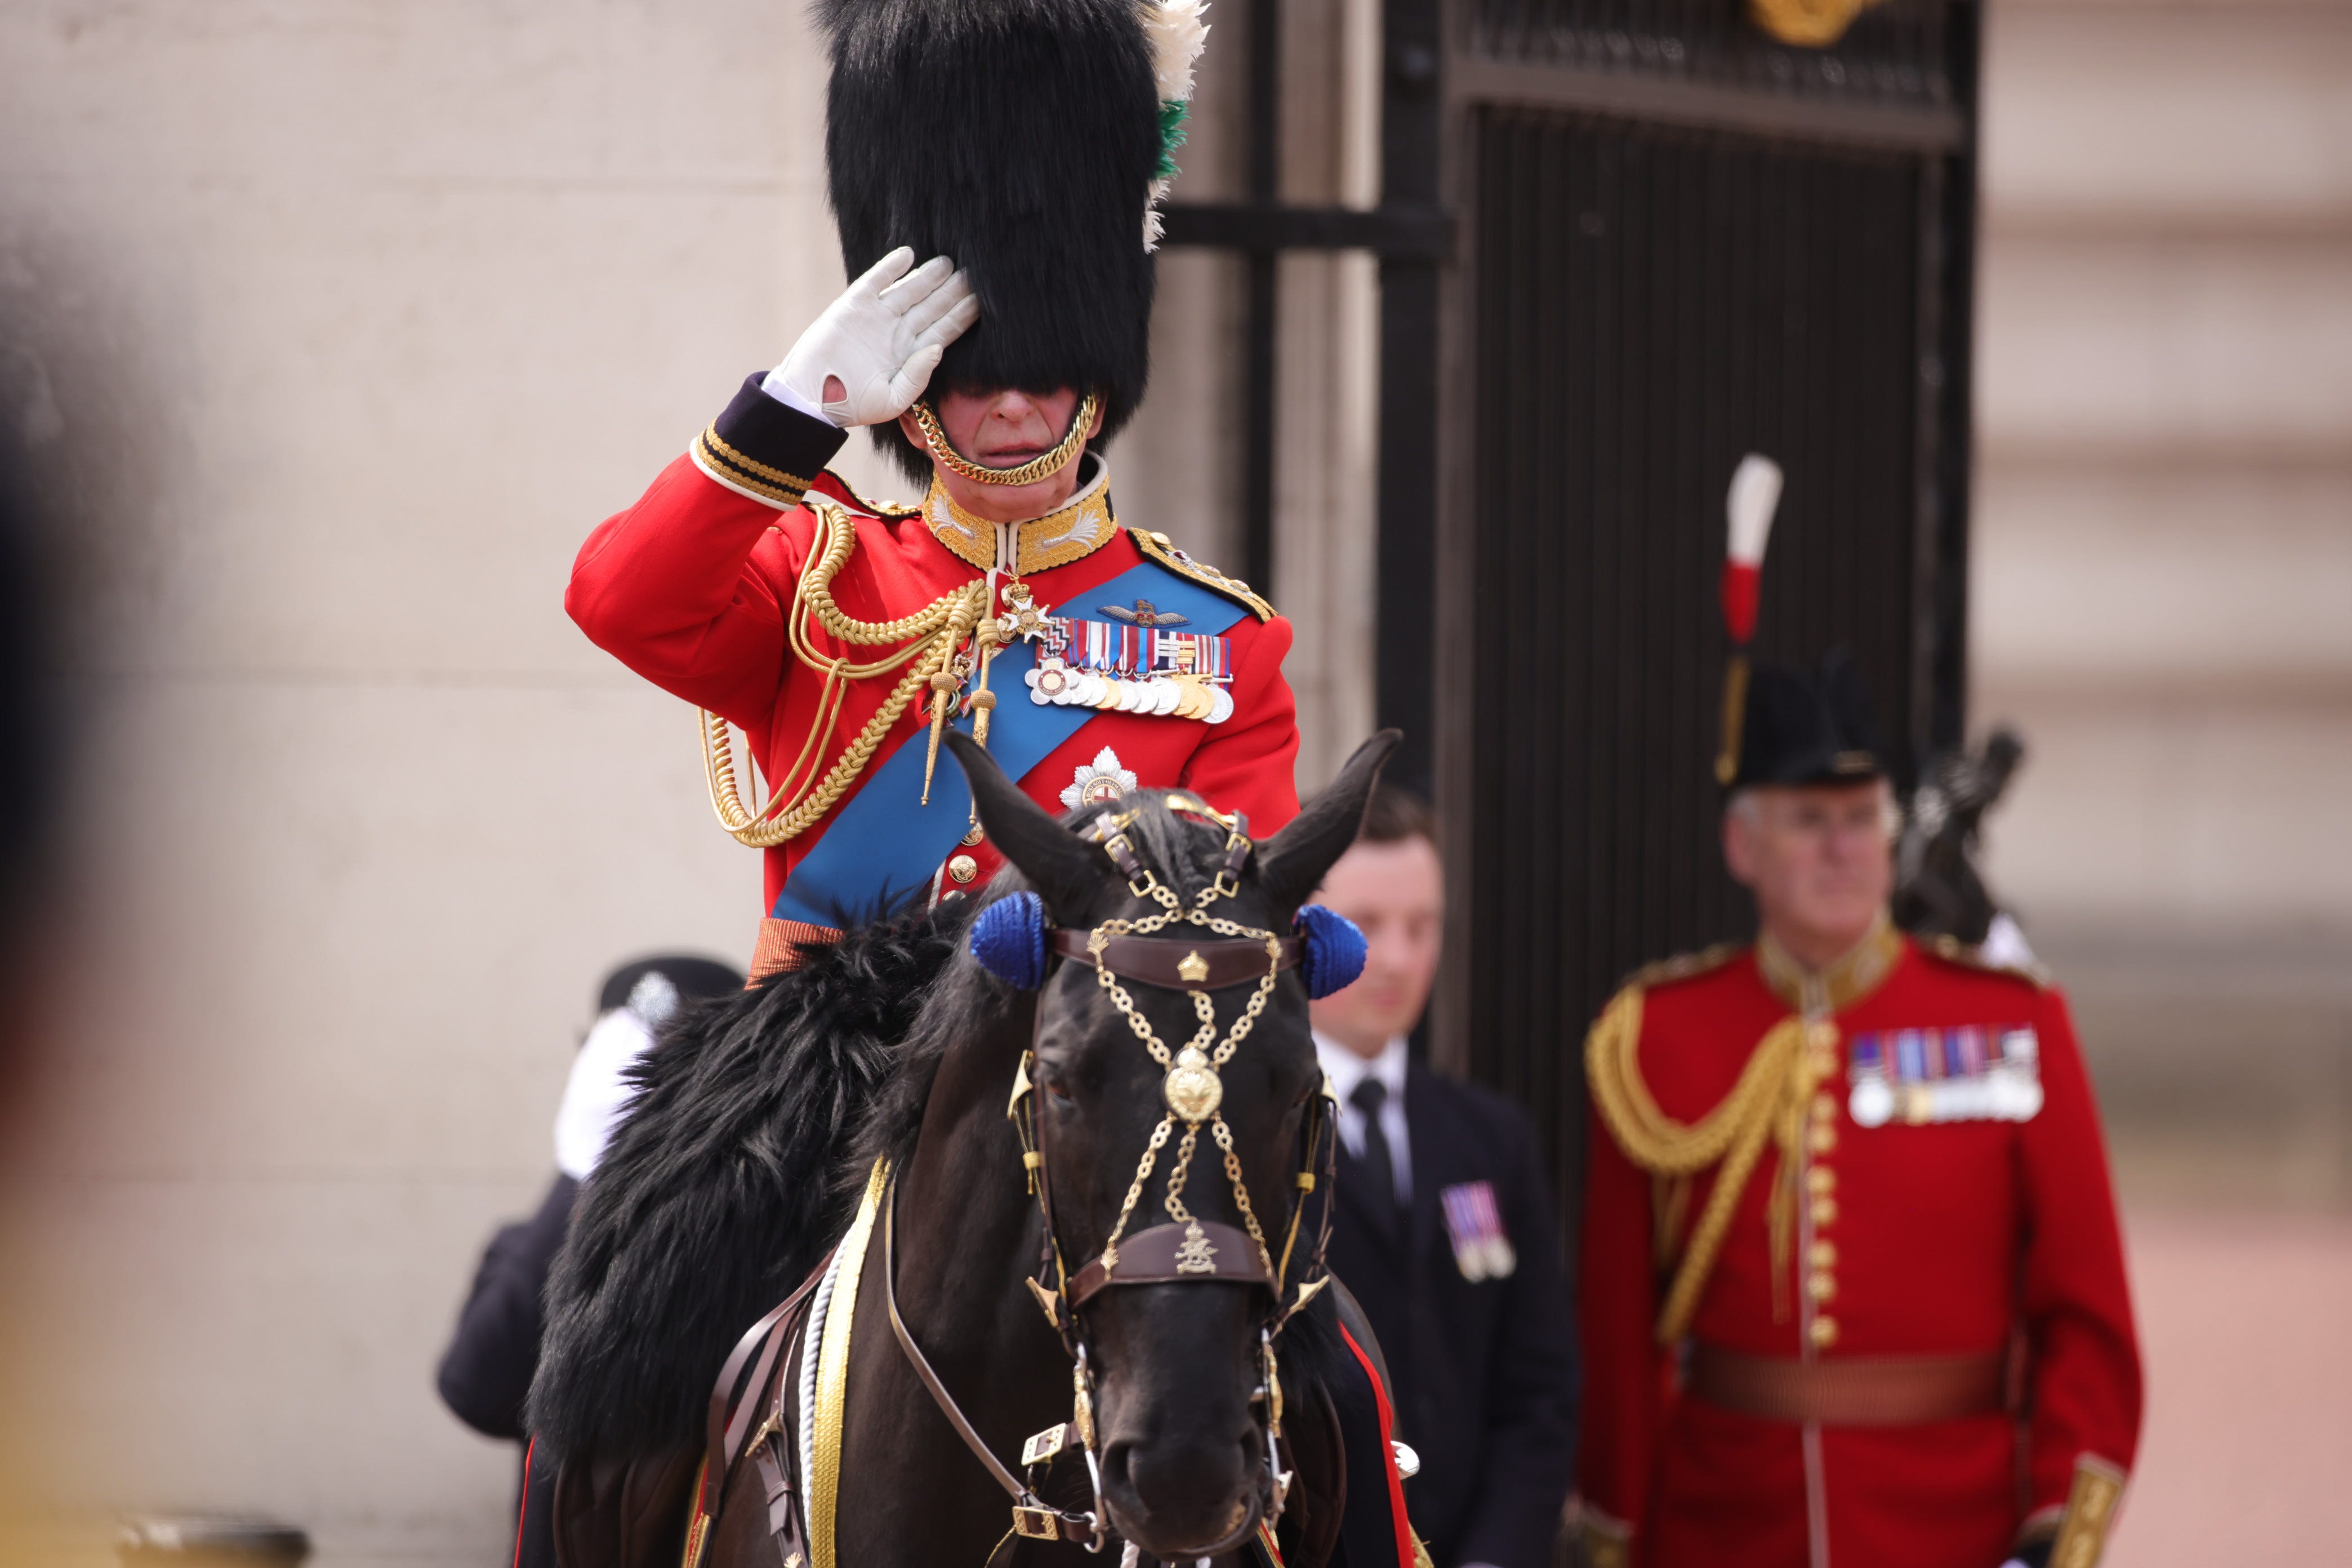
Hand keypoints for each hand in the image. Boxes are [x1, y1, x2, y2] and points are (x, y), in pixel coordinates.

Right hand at [766, 247, 977, 426]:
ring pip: (910, 290)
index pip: (945, 329)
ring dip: (929, 276)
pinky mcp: (853, 305)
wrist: (811, 397)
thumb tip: (938, 348)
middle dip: (953, 290)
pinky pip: (876, 281)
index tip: (983, 300)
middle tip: (975, 273)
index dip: (963, 314)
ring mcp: (877, 317)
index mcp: (911, 355)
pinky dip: (890, 268)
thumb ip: (917, 377)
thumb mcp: (892, 401)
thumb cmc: (852, 406)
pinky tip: (908, 255)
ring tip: (948, 262)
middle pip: (933, 306)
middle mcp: (898, 332)